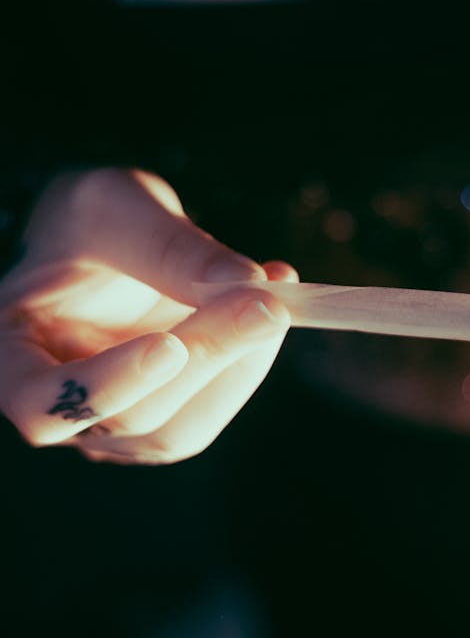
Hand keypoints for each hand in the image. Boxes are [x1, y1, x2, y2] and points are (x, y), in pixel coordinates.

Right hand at [0, 167, 295, 463]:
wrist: (109, 240)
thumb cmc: (92, 222)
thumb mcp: (119, 207)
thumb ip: (170, 245)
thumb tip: (250, 283)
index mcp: (10, 355)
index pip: (44, 405)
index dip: (108, 386)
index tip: (168, 344)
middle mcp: (54, 407)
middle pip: (131, 419)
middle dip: (206, 357)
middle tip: (266, 302)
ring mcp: (109, 424)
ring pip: (180, 429)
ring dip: (238, 364)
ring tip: (275, 294)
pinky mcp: (164, 417)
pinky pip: (211, 408)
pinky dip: (251, 359)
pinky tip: (272, 299)